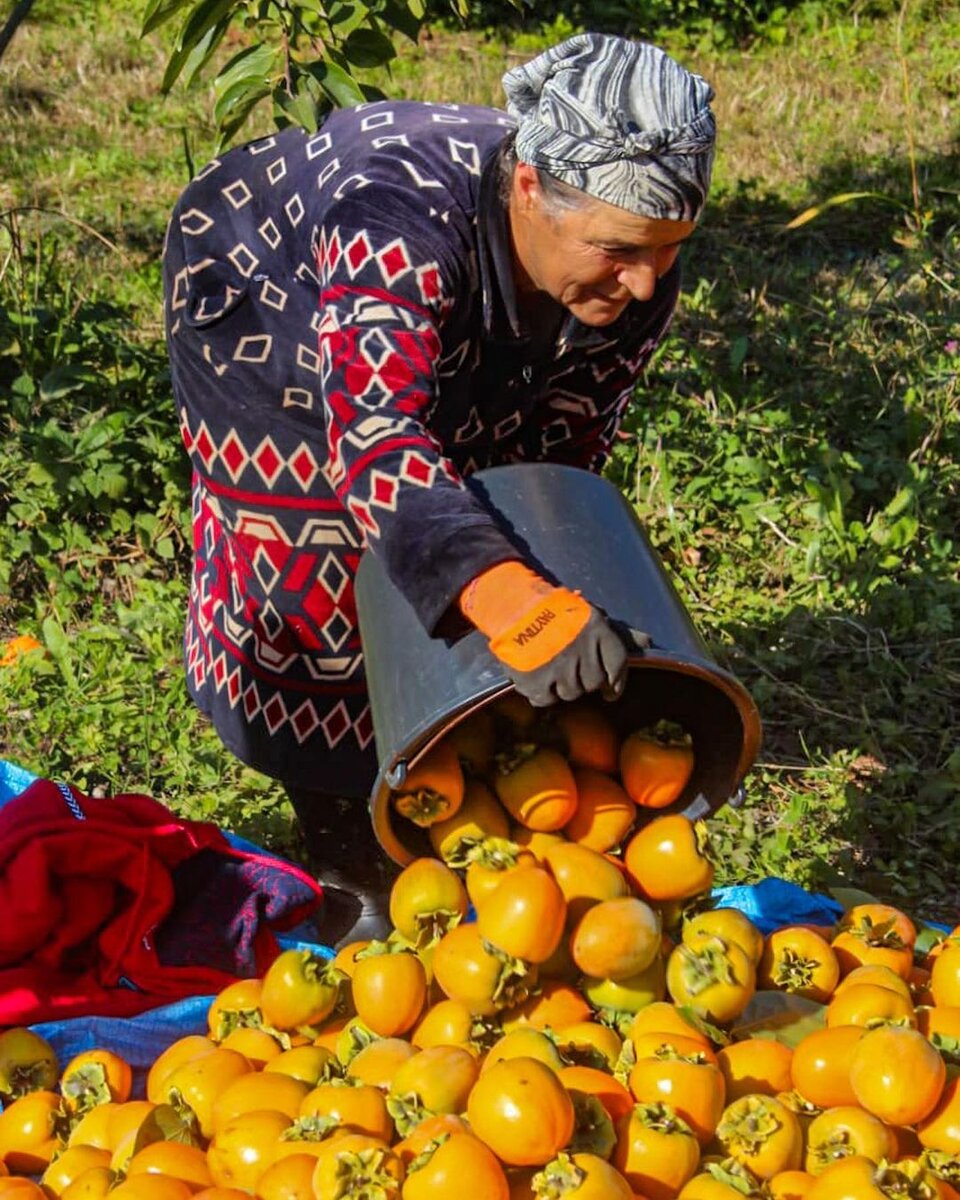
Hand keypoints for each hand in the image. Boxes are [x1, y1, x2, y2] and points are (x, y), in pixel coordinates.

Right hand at [503, 603, 630, 705]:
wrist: (511, 605)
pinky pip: (546, 700)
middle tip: (569, 666)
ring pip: (571, 694)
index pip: (617, 664)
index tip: (611, 691)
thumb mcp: (591, 614)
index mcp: (597, 629)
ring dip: (562, 685)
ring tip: (550, 667)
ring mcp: (559, 668)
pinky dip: (542, 693)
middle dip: (584, 678)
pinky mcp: (536, 681)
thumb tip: (649, 643)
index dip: (616, 681)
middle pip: (593, 683)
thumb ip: (620, 633)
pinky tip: (537, 677)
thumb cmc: (555, 609)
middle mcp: (581, 650)